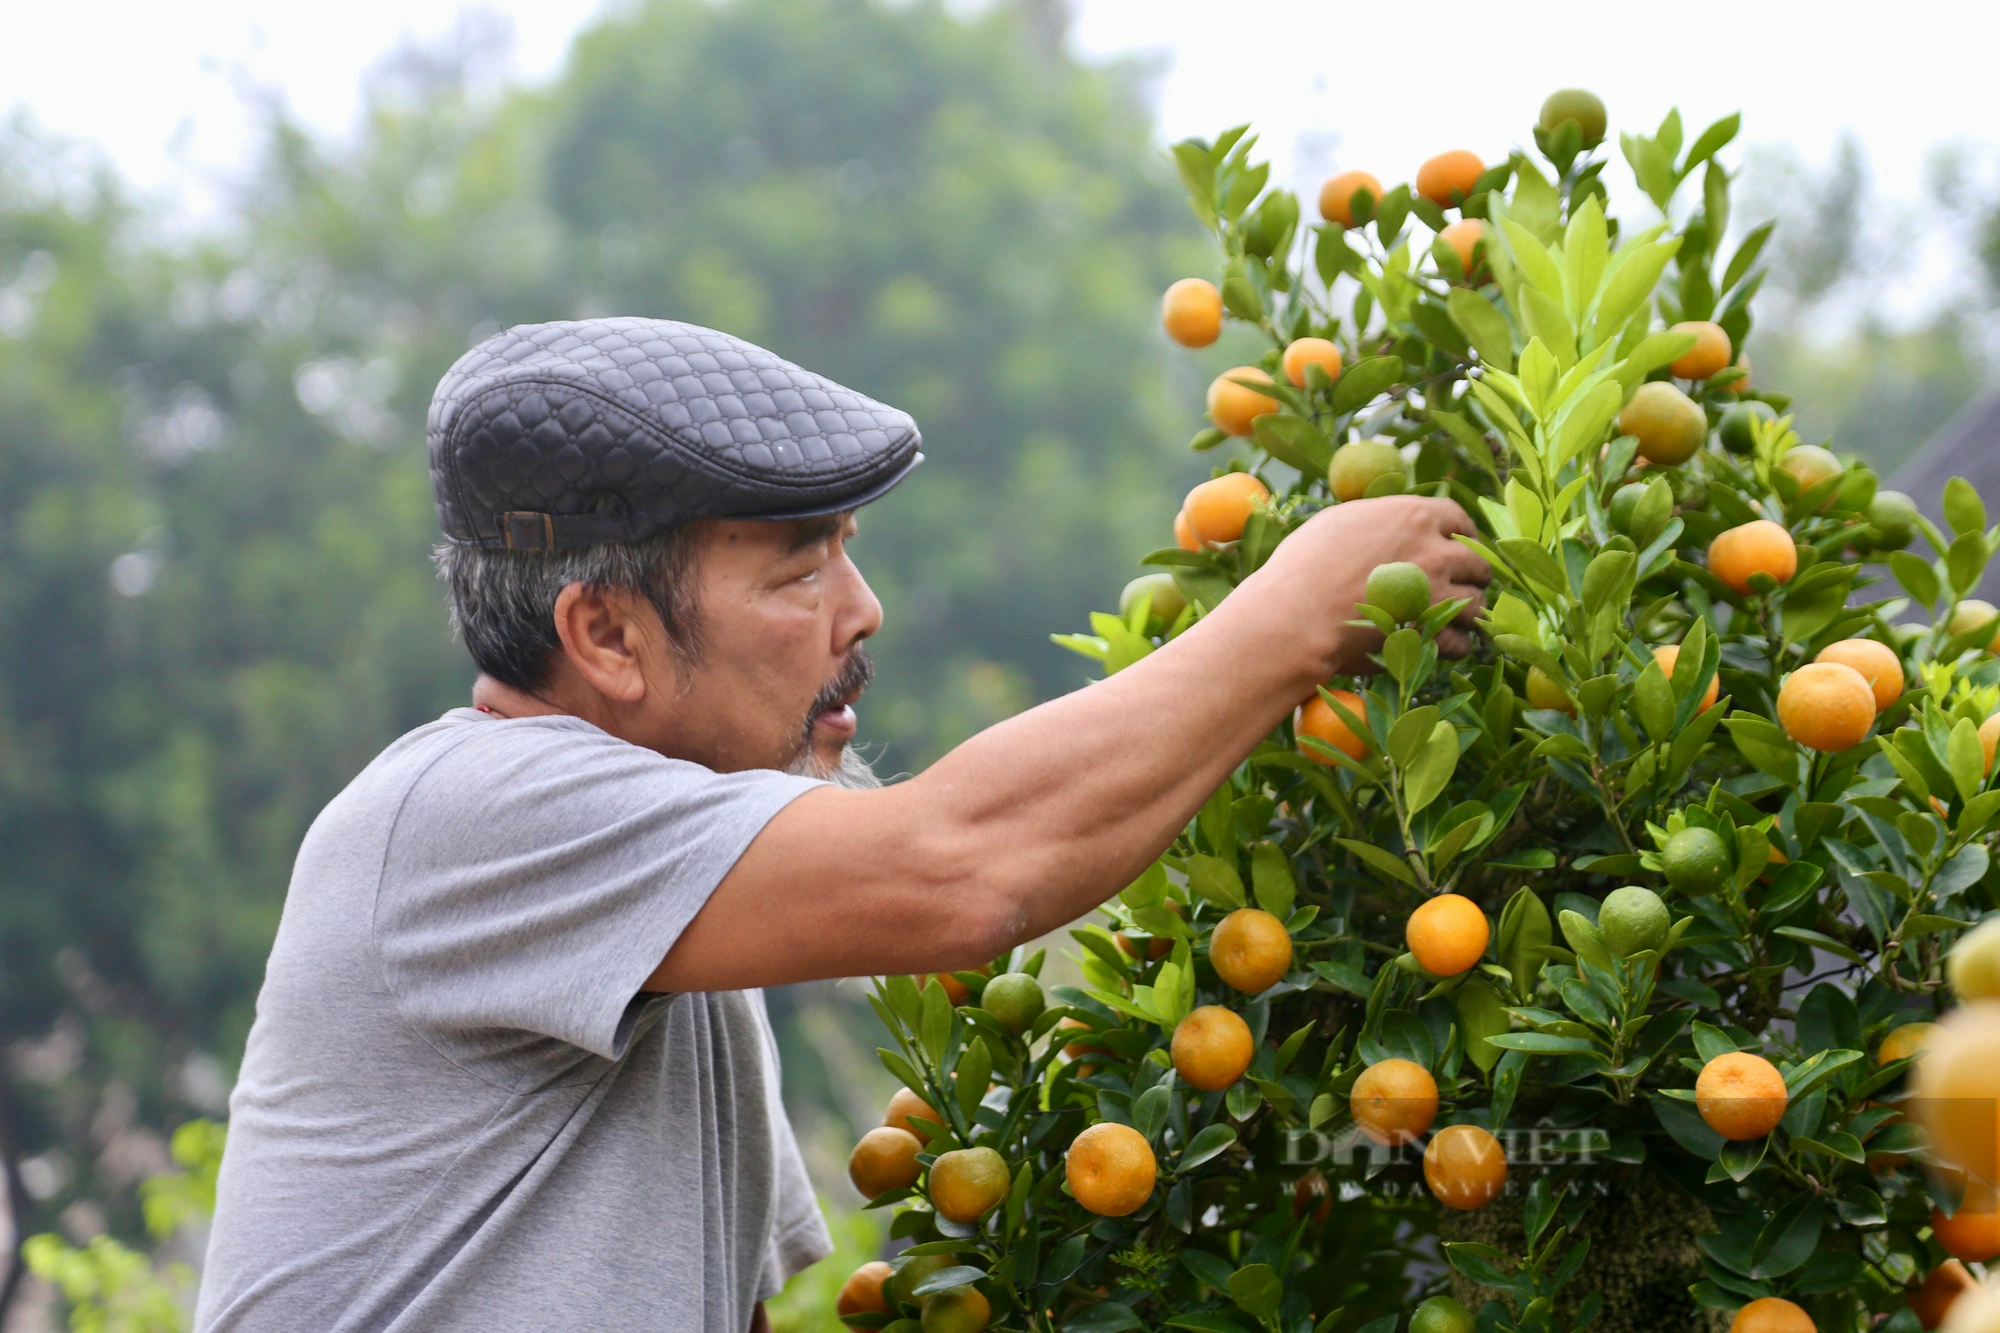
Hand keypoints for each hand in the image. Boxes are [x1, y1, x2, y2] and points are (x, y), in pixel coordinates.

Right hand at [1247, 494, 1490, 675]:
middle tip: (1454, 587)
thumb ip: (1379, 519)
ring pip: (1476, 604)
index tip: (1453, 548)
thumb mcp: (1340, 523)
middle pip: (1477, 562)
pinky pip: (1461, 642)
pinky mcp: (1431, 633)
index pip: (1458, 518)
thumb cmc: (1304, 567)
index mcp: (1412, 516)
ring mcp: (1437, 593)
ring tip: (1446, 620)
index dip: (1459, 535)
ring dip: (1464, 613)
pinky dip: (1452, 646)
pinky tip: (1437, 645)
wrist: (1294, 617)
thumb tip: (1390, 524)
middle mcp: (1434, 550)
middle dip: (1470, 576)